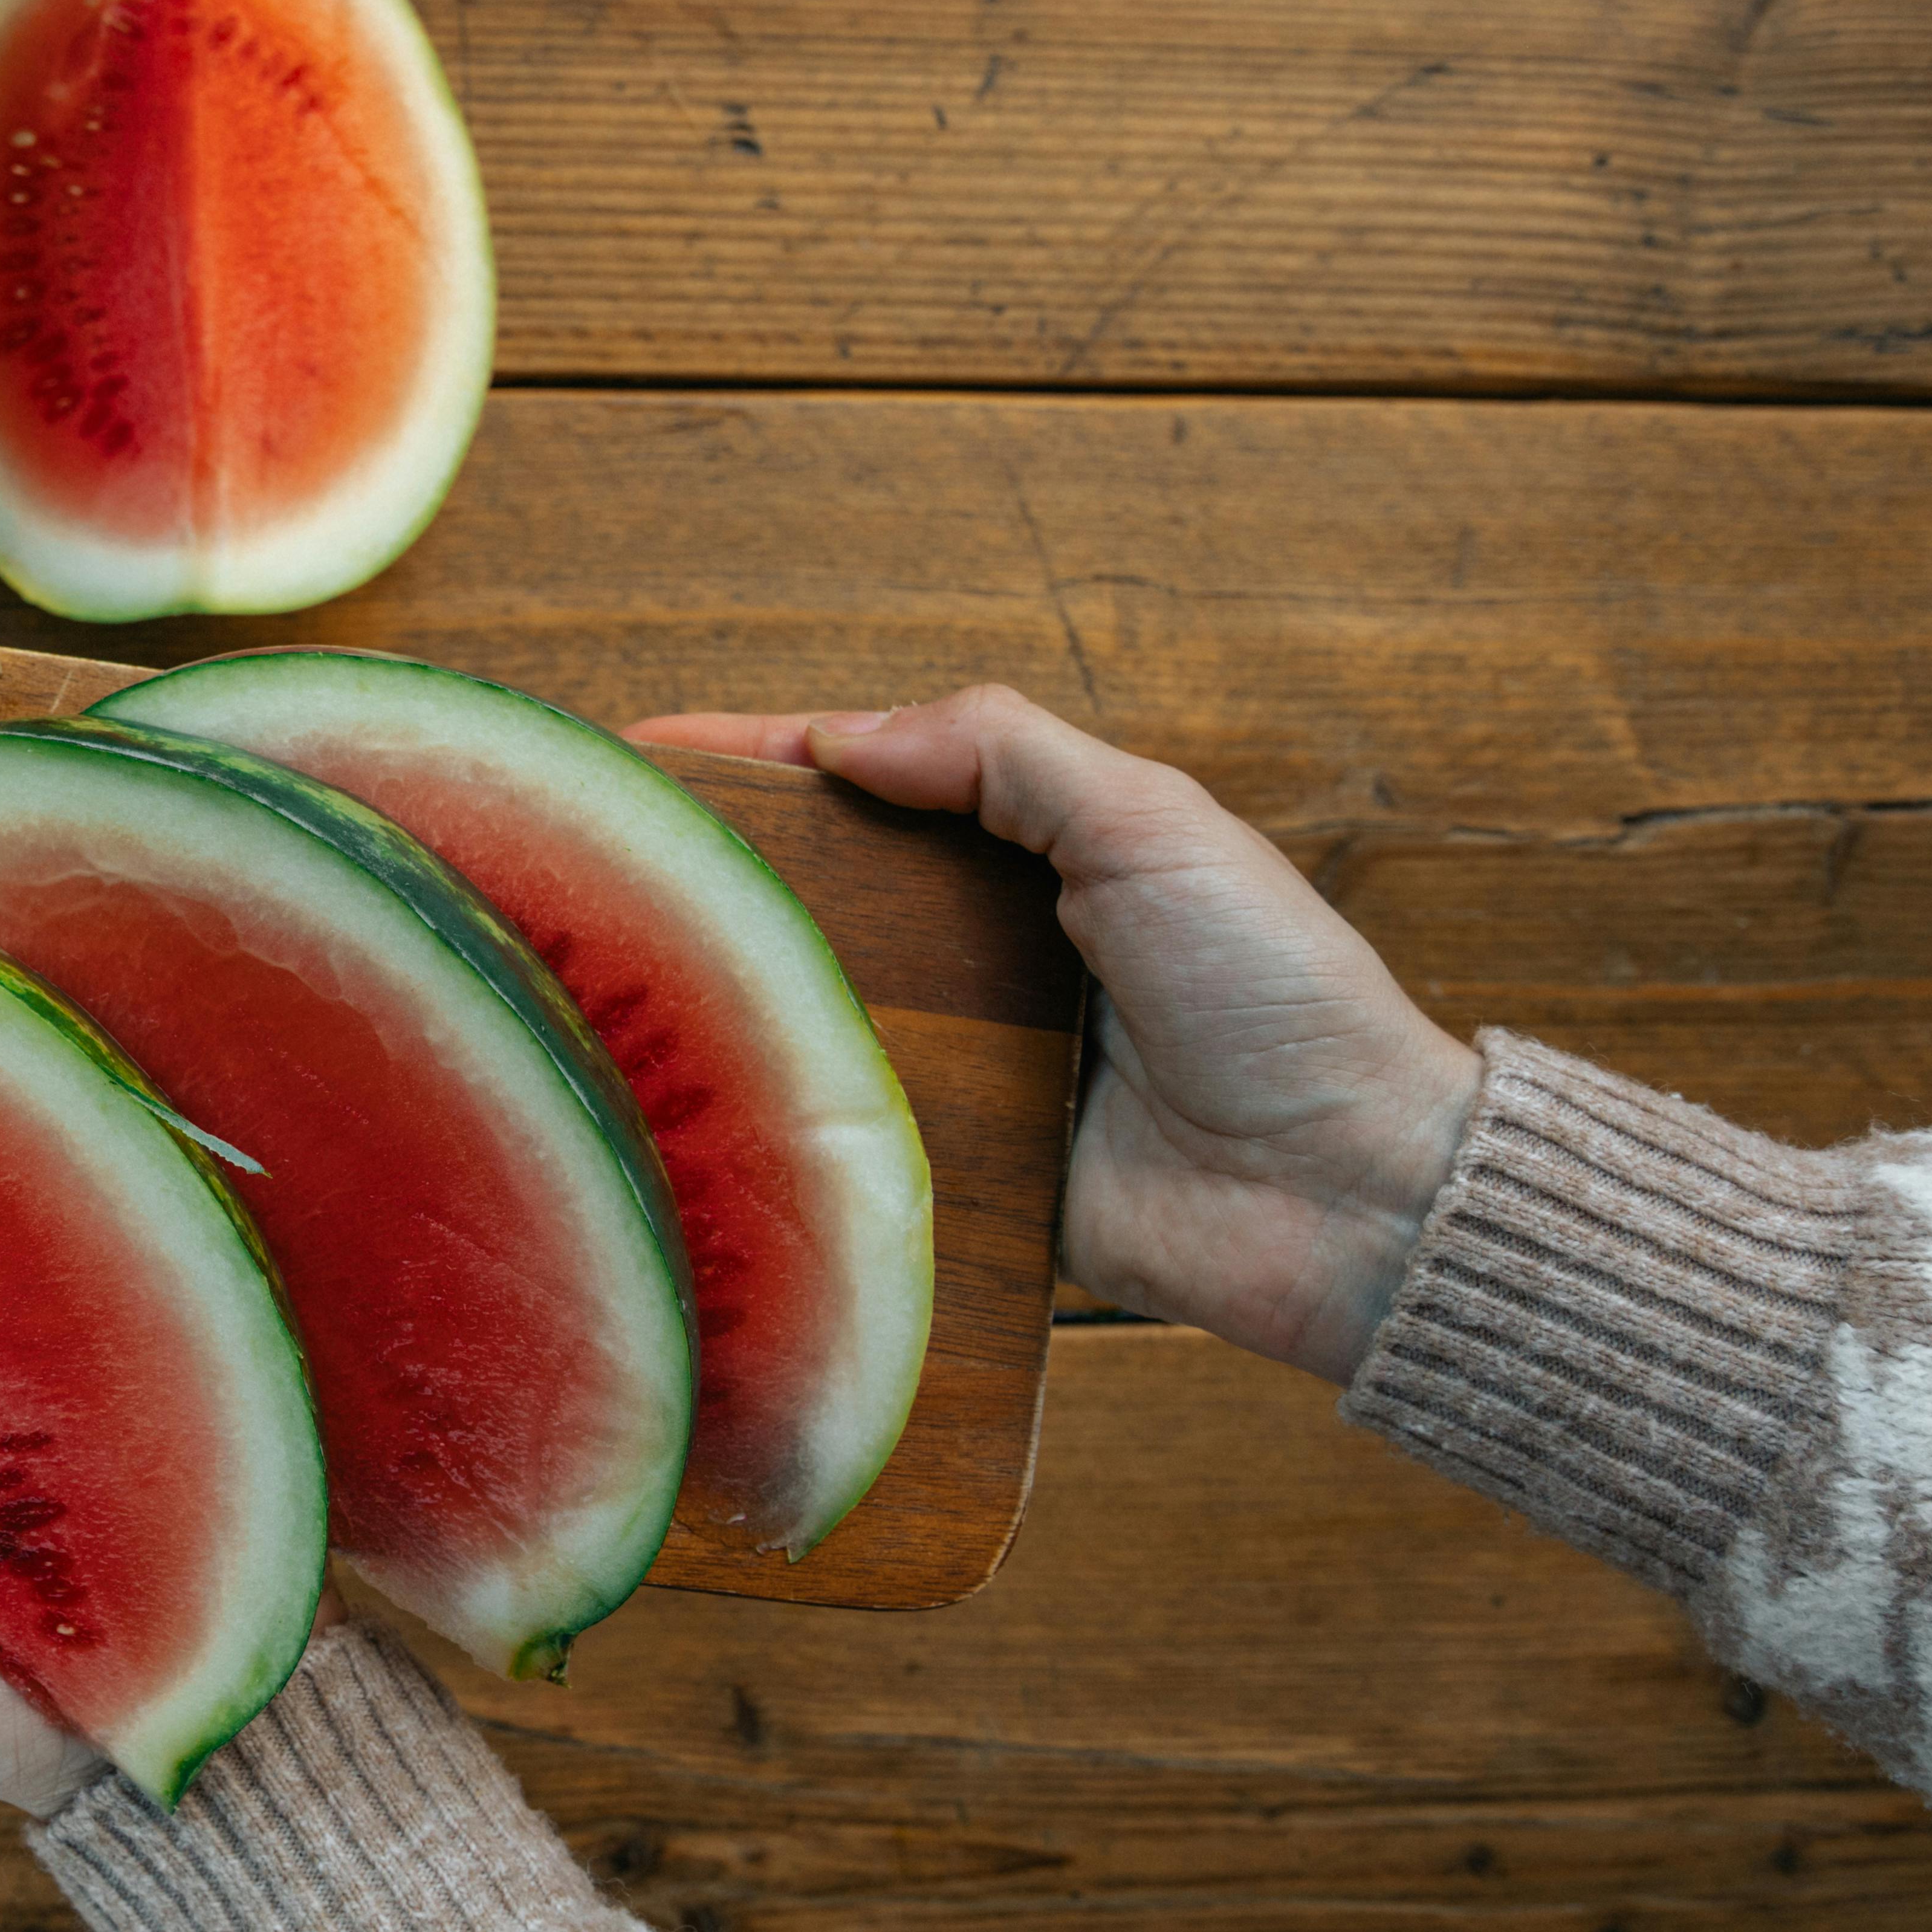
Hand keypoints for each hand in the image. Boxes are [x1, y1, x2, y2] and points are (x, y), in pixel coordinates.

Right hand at [634, 687, 1479, 1383]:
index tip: (640, 759)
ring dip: (725, 1004)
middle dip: (713, 882)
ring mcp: (965, 1071)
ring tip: (600, 981)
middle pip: (820, 901)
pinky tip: (682, 1109)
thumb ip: (1003, 757)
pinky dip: (778, 1125)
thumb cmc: (1277, 993)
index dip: (755, 766)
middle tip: (586, 870)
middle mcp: (986, 958)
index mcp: (1033, 859)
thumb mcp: (1151, 823)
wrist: (1345, 1194)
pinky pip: (848, 1145)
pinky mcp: (957, 1179)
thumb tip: (845, 737)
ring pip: (814, 1019)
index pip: (865, 787)